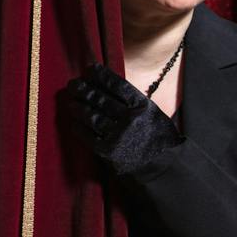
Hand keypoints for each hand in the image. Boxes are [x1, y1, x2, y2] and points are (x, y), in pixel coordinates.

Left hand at [62, 62, 182, 175]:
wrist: (164, 167)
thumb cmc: (160, 139)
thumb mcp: (154, 114)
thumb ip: (135, 103)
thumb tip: (109, 88)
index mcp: (143, 106)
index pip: (117, 85)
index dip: (101, 76)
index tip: (90, 69)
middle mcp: (130, 118)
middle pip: (101, 99)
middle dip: (84, 89)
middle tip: (73, 84)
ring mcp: (119, 135)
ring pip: (92, 116)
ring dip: (78, 107)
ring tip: (72, 102)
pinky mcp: (109, 151)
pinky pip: (89, 136)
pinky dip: (80, 128)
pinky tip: (75, 122)